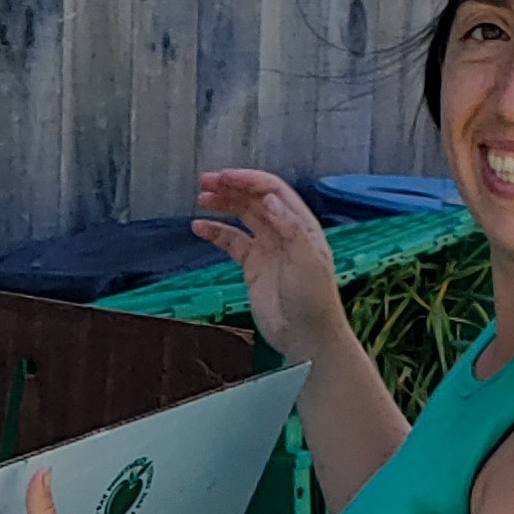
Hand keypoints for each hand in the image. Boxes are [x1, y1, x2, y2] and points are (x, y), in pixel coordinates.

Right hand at [194, 170, 348, 364]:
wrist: (306, 336)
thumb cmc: (313, 301)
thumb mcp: (307, 261)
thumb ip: (290, 228)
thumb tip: (269, 199)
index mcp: (301, 225)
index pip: (273, 191)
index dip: (248, 180)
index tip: (224, 177)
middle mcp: (284, 231)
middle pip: (255, 199)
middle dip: (231, 187)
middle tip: (206, 181)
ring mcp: (267, 248)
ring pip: (242, 216)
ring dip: (222, 204)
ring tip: (201, 197)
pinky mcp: (253, 267)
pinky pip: (232, 242)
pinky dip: (216, 232)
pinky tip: (199, 227)